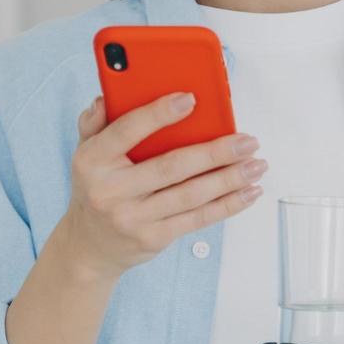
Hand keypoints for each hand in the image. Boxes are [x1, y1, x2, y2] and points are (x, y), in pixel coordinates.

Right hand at [60, 92, 266, 280]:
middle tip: (247, 141)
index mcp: (93, 160)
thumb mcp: (86, 152)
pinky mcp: (154, 237)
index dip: (159, 114)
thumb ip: (96, 122)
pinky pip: (198, 218)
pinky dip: (228, 204)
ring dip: (231, 179)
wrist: (90, 246)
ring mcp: (133, 217)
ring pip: (192, 195)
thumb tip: (107, 97)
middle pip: (172, 167)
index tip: (190, 99)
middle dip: (216, 153)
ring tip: (256, 164)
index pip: (126, 131)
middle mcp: (111, 190)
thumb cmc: (97, 188)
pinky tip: (248, 191)